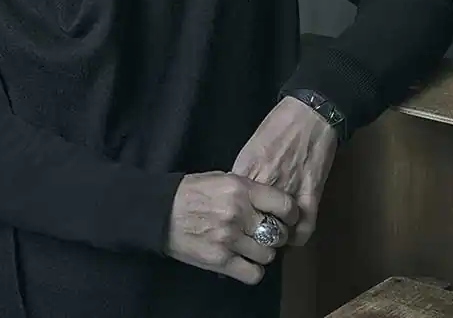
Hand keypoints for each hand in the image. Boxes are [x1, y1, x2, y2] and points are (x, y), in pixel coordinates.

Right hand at [164, 171, 298, 285]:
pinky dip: (253, 270)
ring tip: (253, 246)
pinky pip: (253, 273)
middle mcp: (239, 213)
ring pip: (268, 255)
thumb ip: (247, 189)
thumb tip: (271, 201)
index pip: (283, 204)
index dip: (291, 213)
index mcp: (241, 189)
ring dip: (264, 252)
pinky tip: (246, 261)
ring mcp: (230, 239)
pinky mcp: (220, 260)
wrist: (161, 211)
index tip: (288, 217)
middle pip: (278, 233)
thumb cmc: (191, 192)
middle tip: (269, 233)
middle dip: (277, 235)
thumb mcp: (222, 178)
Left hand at [231, 97, 337, 246]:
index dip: (235, 218)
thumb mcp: (252, 145)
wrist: (310, 114)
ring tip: (273, 238)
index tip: (237, 224)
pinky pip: (303, 229)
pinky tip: (293, 236)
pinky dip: (297, 238)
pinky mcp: (312, 195)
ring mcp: (290, 190)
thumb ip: (244, 171)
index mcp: (247, 168)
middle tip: (254, 237)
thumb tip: (237, 194)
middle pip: (253, 221)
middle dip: (252, 232)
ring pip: (278, 230)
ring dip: (275, 237)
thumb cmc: (279, 125)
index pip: (234, 205)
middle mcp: (266, 182)